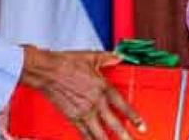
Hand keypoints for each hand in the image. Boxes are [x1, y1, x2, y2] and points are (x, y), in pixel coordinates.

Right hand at [19, 45, 145, 139]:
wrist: (47, 71)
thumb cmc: (66, 62)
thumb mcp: (90, 57)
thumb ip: (107, 58)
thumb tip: (118, 57)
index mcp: (102, 87)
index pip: (122, 105)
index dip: (133, 117)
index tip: (141, 126)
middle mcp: (95, 101)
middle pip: (113, 123)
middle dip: (124, 136)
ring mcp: (83, 111)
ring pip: (99, 132)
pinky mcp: (72, 117)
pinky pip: (83, 133)